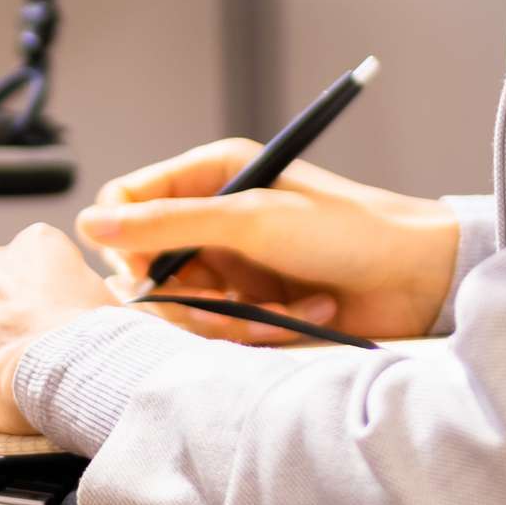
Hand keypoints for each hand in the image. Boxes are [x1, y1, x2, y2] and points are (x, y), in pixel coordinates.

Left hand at [0, 222, 121, 432]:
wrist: (75, 375)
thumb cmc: (106, 339)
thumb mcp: (115, 299)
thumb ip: (89, 292)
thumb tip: (96, 302)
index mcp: (36, 243)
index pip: (29, 262)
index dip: (40, 297)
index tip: (51, 321)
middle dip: (2, 316)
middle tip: (30, 350)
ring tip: (9, 374)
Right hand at [78, 140, 460, 344]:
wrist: (416, 278)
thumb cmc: (345, 229)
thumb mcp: (250, 219)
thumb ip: (167, 224)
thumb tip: (89, 225)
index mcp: (210, 174)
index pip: (126, 201)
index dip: (124, 239)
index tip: (143, 270)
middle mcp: (214, 217)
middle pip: (147, 265)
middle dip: (187, 295)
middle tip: (231, 302)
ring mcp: (232, 263)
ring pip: (182, 306)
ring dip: (231, 317)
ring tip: (284, 310)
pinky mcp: (252, 305)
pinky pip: (220, 329)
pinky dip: (257, 330)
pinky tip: (303, 315)